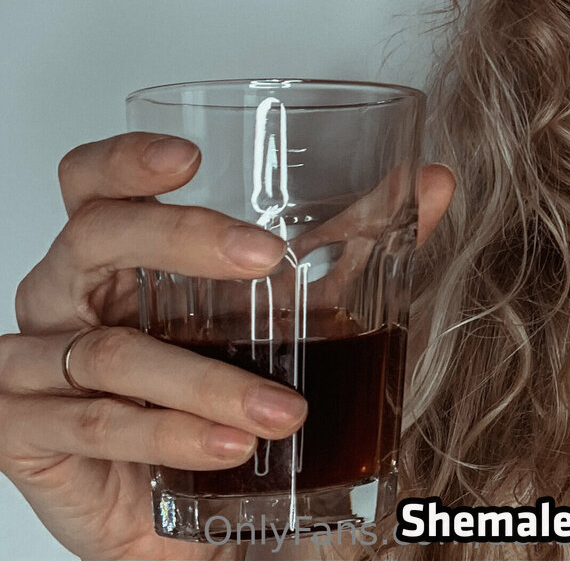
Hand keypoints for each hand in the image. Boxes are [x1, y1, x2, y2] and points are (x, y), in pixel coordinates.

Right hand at [0, 132, 454, 560]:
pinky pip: (97, 424)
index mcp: (112, 249)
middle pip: (95, 235)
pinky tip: (230, 448)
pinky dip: (170, 436)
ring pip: (111, 350)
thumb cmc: (210, 385)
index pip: (91, 180)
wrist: (172, 509)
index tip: (189, 156)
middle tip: (266, 259)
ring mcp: (36, 361)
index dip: (125, 159)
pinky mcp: (27, 432)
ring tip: (282, 410)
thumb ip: (350, 244)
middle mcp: (64, 292)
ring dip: (206, 380)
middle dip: (181, 239)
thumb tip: (434, 183)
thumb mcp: (287, 308)